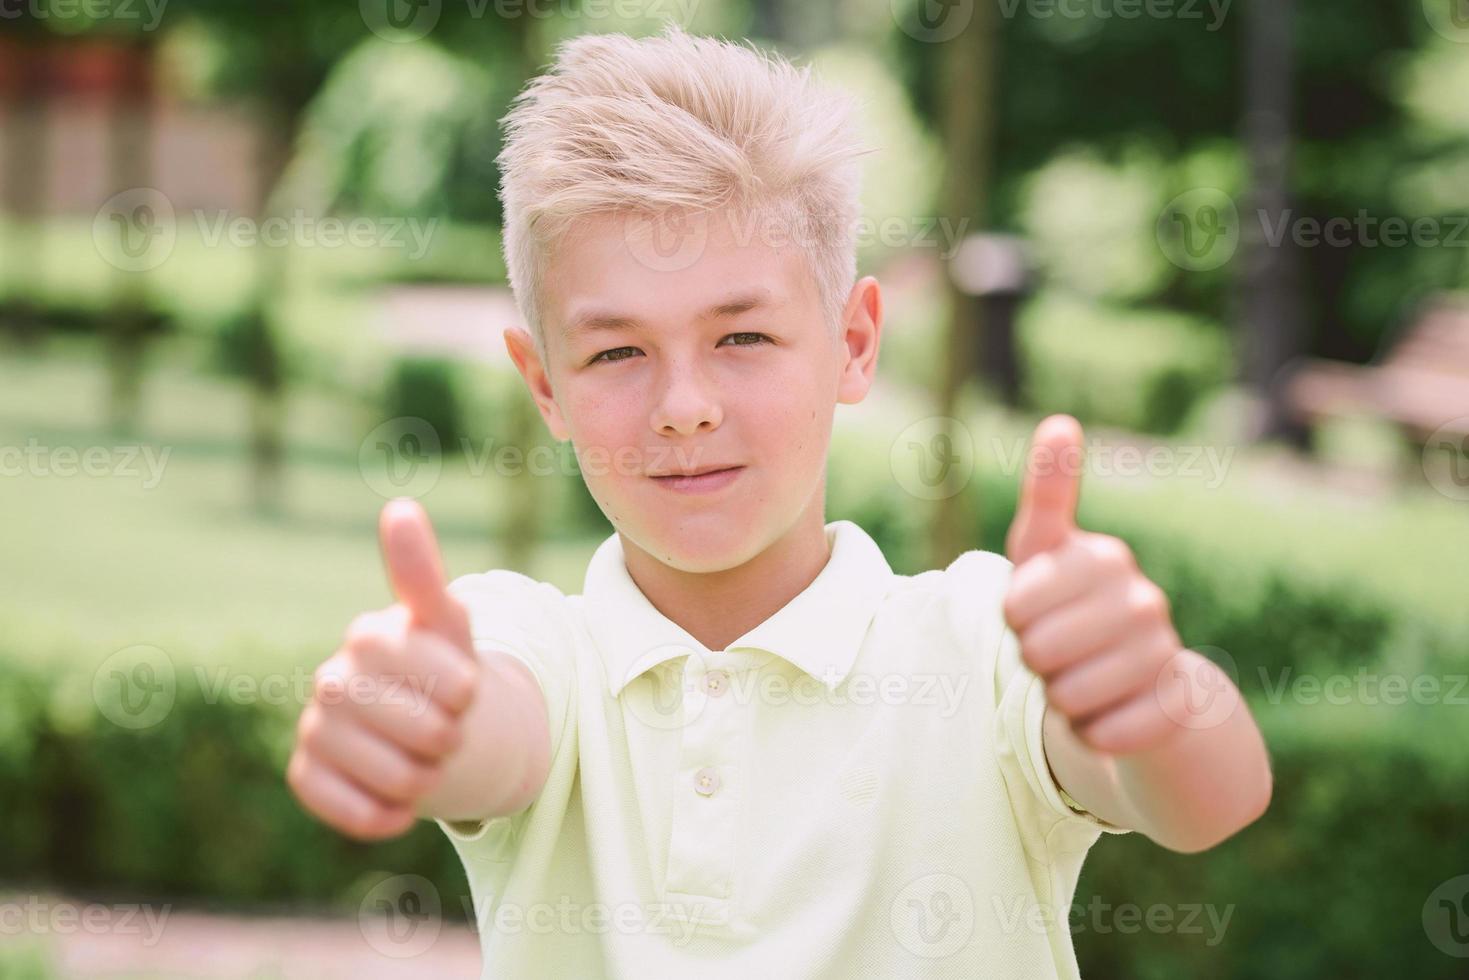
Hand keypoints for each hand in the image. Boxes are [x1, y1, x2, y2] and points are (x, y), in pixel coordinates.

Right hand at [286, 499, 479, 840]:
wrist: (422, 726)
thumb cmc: (441, 667)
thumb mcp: (449, 623)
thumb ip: (424, 574)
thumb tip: (399, 508)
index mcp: (370, 636)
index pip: (449, 680)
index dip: (469, 692)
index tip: (465, 686)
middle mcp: (331, 679)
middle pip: (427, 732)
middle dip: (452, 736)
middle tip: (444, 726)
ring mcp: (315, 728)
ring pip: (397, 776)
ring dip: (427, 777)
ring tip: (423, 758)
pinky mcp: (305, 776)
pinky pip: (355, 811)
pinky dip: (388, 814)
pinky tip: (398, 797)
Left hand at [1002, 415, 1184, 755]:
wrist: (1142, 684)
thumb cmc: (1070, 608)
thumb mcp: (1045, 553)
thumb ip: (1047, 494)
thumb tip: (1060, 421)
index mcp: (1103, 558)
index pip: (1015, 602)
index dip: (1011, 616)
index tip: (1030, 608)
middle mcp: (1142, 598)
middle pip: (1036, 651)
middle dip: (1033, 661)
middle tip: (1057, 652)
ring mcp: (1164, 652)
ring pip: (1065, 696)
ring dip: (1060, 699)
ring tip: (1081, 680)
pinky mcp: (1175, 708)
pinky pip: (1100, 734)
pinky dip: (1090, 734)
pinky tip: (1108, 714)